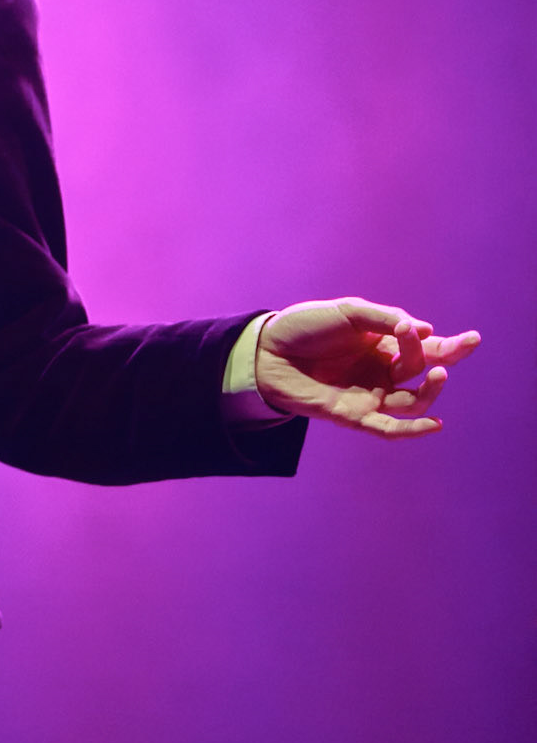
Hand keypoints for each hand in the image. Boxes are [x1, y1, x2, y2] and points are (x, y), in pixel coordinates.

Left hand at [255, 297, 480, 437]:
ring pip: (412, 400)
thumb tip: (427, 331)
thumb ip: (386, 320)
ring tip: (437, 371)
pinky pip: (388, 429)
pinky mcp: (353, 416)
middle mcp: (381, 372)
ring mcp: (369, 395)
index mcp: (383, 345)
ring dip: (429, 390)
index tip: (474, 339)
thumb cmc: (306, 326)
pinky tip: (434, 423)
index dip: (452, 346)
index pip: (426, 348)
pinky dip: (412, 430)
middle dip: (441, 359)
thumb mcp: (349, 312)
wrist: (266, 350)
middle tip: (450, 349)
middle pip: (422, 371)